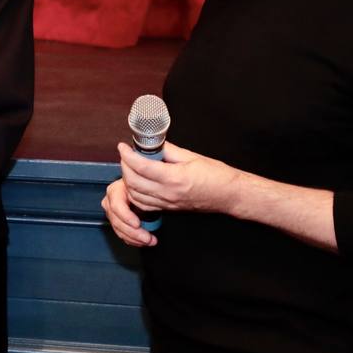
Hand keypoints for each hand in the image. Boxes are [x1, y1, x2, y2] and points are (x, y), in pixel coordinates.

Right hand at [101, 176, 155, 247]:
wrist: (143, 193)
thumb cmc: (144, 188)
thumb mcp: (145, 188)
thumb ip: (147, 193)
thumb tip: (154, 198)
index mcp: (116, 190)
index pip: (116, 206)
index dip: (126, 217)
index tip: (138, 224)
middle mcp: (111, 202)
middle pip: (116, 221)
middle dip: (133, 233)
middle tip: (147, 238)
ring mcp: (112, 213)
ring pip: (119, 230)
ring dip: (135, 238)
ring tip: (149, 240)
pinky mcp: (116, 223)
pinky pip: (122, 235)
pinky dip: (133, 240)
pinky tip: (143, 240)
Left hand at [117, 140, 237, 214]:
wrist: (229, 196)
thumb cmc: (217, 176)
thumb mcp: (192, 156)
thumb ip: (169, 150)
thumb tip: (153, 143)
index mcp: (174, 178)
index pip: (141, 166)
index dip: (128, 155)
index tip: (123, 146)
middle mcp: (168, 193)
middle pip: (133, 181)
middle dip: (124, 166)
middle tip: (126, 154)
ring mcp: (167, 203)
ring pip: (135, 195)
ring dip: (127, 180)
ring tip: (130, 167)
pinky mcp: (168, 209)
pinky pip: (143, 204)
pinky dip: (134, 193)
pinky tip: (136, 183)